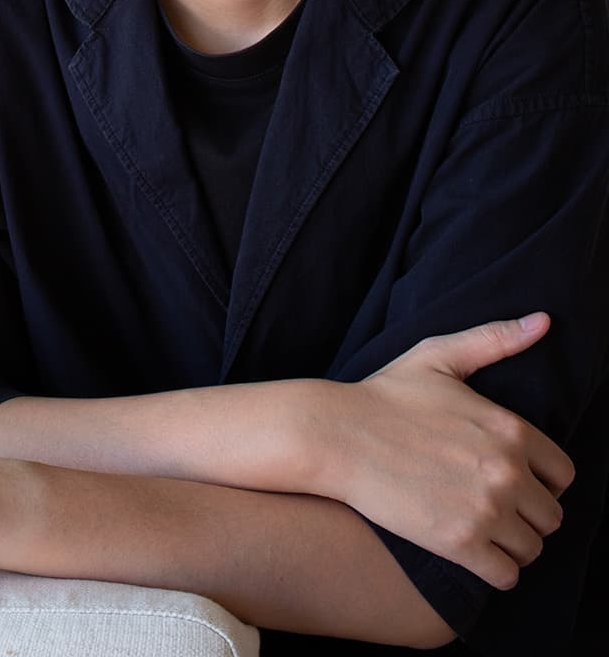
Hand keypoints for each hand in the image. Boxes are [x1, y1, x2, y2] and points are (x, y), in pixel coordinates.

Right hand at [322, 313, 573, 588]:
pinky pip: (507, 576)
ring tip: (477, 526)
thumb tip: (544, 321)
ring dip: (509, 542)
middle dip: (524, 513)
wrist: (333, 435)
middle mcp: (506, 471)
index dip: (538, 478)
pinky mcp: (460, 543)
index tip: (507, 477)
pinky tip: (468, 549)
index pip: (563, 475)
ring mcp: (485, 510)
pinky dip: (493, 569)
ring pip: (531, 548)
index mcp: (510, 430)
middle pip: (551, 516)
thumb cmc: (383, 396)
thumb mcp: (438, 358)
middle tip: (488, 504)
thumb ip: (494, 339)